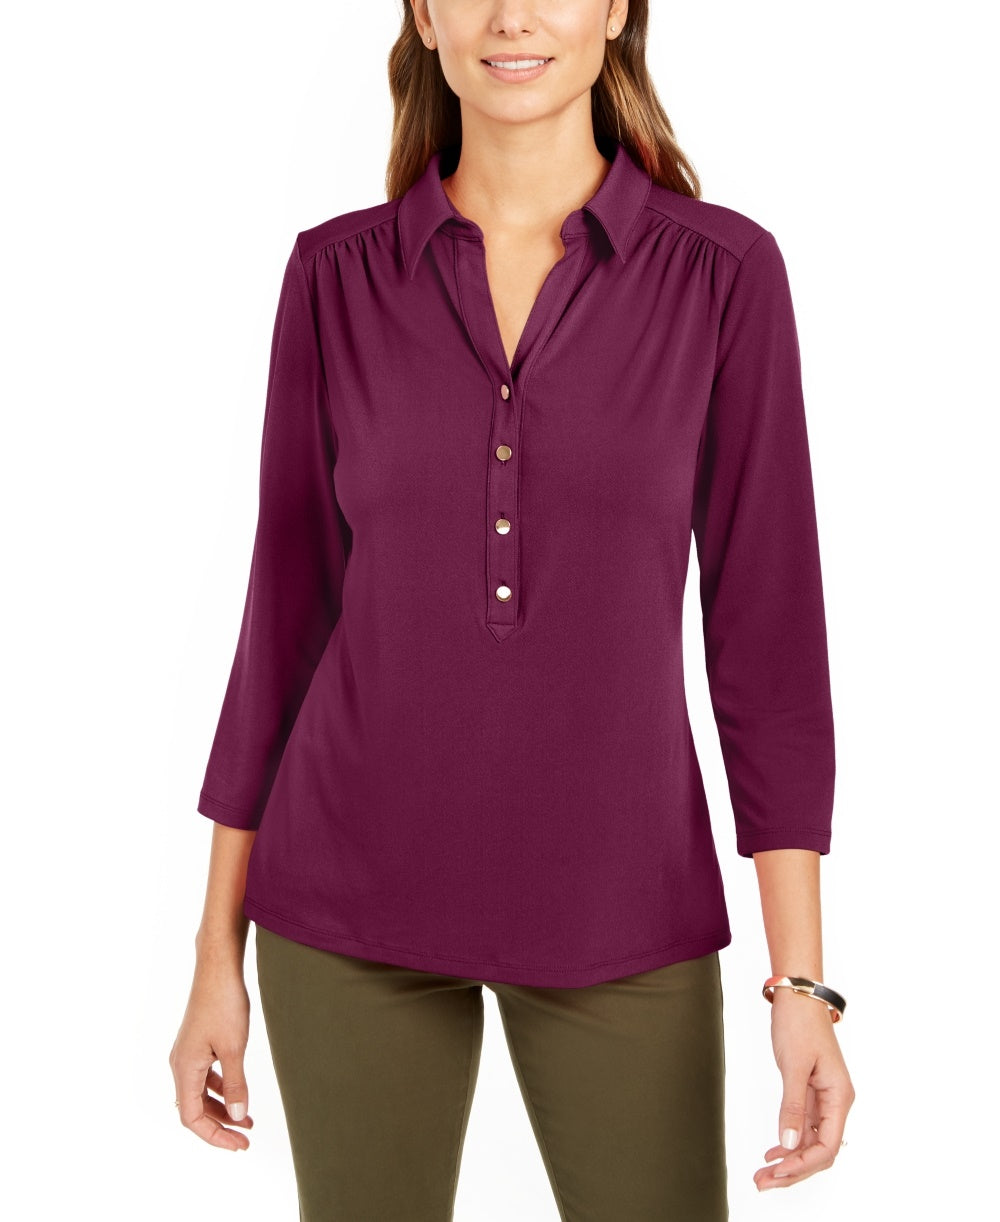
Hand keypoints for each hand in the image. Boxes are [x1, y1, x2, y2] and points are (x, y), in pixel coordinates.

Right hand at [169, 954, 254, 1149]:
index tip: (239, 1144)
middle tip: (246, 1138)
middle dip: (220, 1126)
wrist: (217, 968)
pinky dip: (221, 1089)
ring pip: (200, 1093)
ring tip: (247, 1119)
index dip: (214, 1135)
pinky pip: (204, 1077)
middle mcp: (180, 1064)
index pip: (191, 1118)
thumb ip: (236, 1084)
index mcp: (185, 1069)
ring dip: (222, 1108)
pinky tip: (238, 1093)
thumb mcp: (235, 1048)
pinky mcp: (197, 1044)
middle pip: (195, 1109)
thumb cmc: (224, 1004)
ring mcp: (187, 1054)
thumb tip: (239, 1116)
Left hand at [754, 988, 854, 1190]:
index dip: (803, 1164)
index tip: (777, 1172)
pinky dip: (788, 1142)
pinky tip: (772, 1152)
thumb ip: (792, 1105)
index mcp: (839, 1097)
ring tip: (763, 1175)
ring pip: (810, 1142)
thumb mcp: (793, 1065)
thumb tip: (790, 1143)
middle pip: (820, 1151)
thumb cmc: (799, 1024)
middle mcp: (835, 1102)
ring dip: (788, 1160)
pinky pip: (803, 1127)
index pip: (828, 1146)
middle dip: (793, 1170)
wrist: (797, 996)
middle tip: (763, 1182)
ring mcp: (823, 1099)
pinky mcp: (810, 1092)